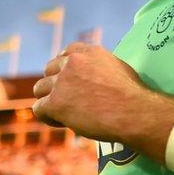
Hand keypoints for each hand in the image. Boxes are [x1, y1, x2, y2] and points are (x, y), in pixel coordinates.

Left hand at [32, 42, 173, 164]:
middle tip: (70, 100)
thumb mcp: (120, 70)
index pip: (67, 52)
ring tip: (67, 114)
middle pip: (49, 70)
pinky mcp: (56, 102)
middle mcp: (74, 62)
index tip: (70, 79)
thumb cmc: (133, 97)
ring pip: (40, 89)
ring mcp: (62, 81)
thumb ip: (100, 68)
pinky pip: (39, 109)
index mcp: (90, 52)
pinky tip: (65, 123)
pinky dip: (49, 118)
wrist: (134, 113)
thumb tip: (93, 77)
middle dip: (56, 84)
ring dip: (50, 100)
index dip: (65, 67)